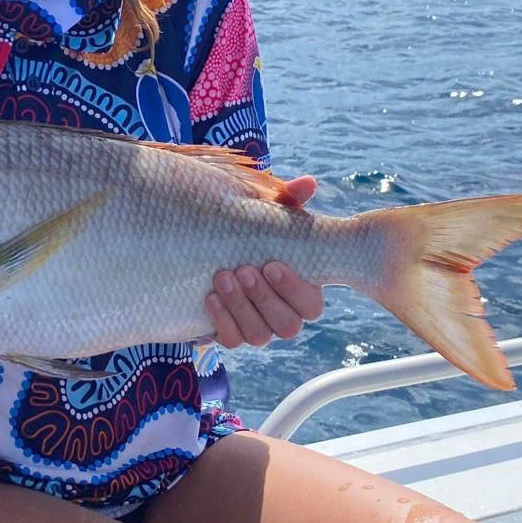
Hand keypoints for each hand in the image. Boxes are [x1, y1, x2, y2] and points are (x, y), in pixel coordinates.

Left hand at [204, 176, 325, 348]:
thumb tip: (307, 182)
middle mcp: (283, 315)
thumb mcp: (268, 213)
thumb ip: (289, 201)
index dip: (294, 289)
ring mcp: (257, 328)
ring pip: (258, 335)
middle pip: (287, 325)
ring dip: (240, 307)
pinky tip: (209, 296)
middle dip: (264, 298)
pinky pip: (231, 340)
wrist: (212, 247)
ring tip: (222, 276)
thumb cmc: (252, 232)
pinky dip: (221, 320)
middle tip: (244, 269)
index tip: (272, 263)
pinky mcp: (230, 333)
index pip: (311, 306)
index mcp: (301, 291)